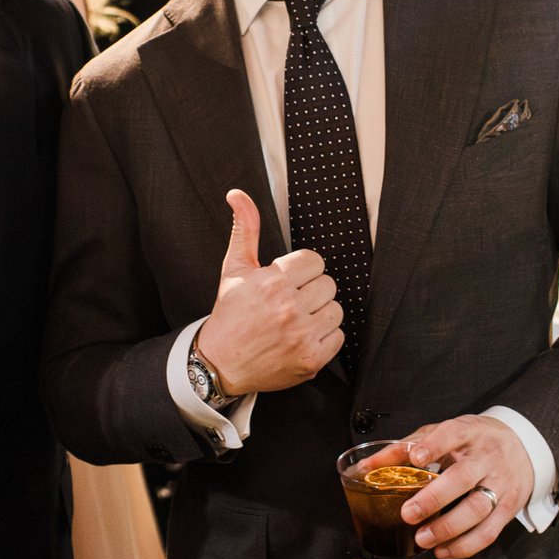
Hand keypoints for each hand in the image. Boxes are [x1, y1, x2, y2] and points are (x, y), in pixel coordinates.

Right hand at [197, 189, 343, 394]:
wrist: (220, 363)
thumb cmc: (230, 315)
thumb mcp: (234, 269)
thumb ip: (245, 229)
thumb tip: (238, 195)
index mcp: (272, 282)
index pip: (314, 261)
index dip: (301, 271)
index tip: (288, 283)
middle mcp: (288, 308)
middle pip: (328, 284)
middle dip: (311, 292)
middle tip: (290, 303)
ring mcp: (301, 336)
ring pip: (336, 310)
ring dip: (320, 315)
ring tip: (297, 321)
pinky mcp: (311, 360)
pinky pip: (338, 337)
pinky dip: (324, 339)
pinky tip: (302, 339)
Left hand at [364, 415, 532, 558]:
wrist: (524, 447)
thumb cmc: (475, 441)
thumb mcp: (444, 433)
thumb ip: (406, 447)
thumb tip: (368, 466)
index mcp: (468, 433)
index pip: (452, 434)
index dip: (434, 445)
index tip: (416, 457)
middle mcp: (486, 458)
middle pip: (463, 478)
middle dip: (434, 498)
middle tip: (408, 513)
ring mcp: (500, 484)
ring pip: (477, 509)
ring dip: (447, 528)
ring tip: (422, 539)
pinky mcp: (508, 508)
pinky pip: (488, 532)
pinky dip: (464, 546)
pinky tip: (443, 550)